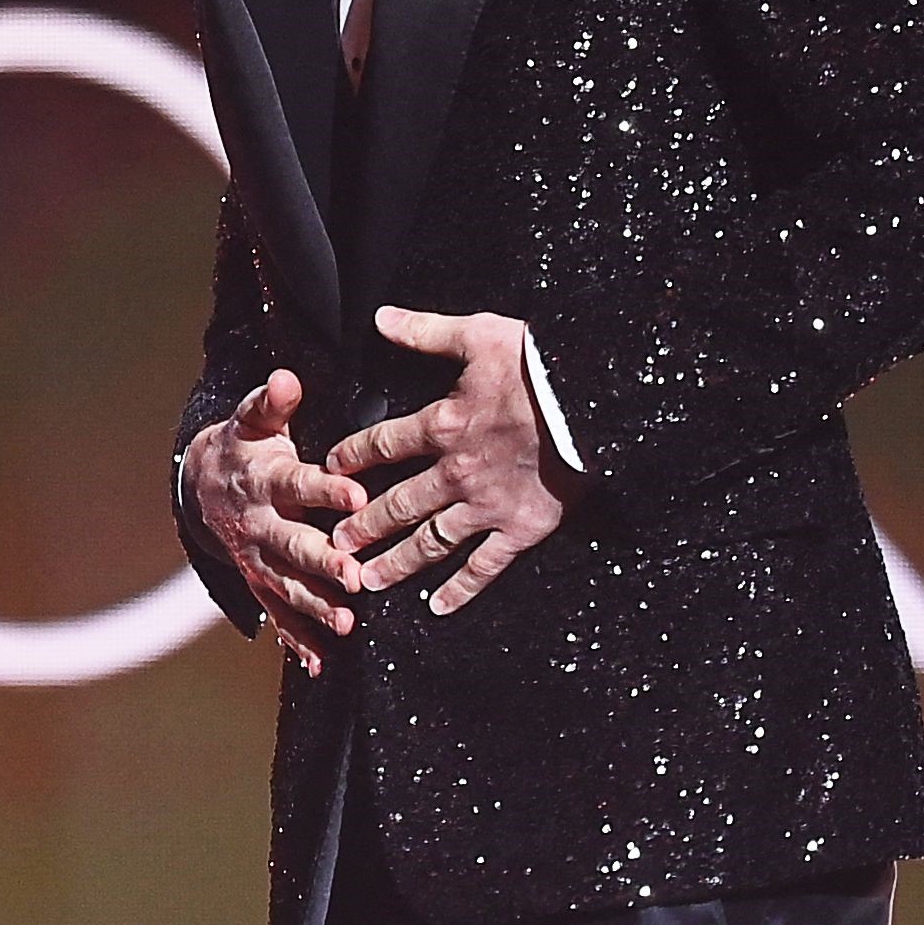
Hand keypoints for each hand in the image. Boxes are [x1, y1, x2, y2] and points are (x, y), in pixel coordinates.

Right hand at [184, 369, 369, 673]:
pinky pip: (278, 616)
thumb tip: (286, 378)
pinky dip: (298, 641)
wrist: (201, 486)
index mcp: (265, 480)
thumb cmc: (244, 448)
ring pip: (288, 586)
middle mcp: (260, 524)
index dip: (326, 490)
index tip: (355, 496)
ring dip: (316, 606)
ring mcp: (257, 559)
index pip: (298, 484)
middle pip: (293, 544)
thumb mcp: (254, 420)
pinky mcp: (259, 583)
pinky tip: (322, 663)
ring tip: (347, 624)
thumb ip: (271, 402)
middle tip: (353, 575)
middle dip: (323, 561)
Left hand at [327, 306, 577, 615]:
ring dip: (396, 563)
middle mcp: (455, 472)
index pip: (381, 445)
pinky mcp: (521, 527)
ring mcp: (487, 506)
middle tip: (334, 544)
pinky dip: (460, 589)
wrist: (593, 400)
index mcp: (442, 425)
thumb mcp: (477, 335)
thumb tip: (381, 318)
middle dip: (362, 525)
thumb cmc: (539, 365)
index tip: (329, 472)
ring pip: (430, 541)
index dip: (352, 457)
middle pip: (396, 504)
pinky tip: (437, 606)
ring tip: (367, 580)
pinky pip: (484, 565)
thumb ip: (425, 331)